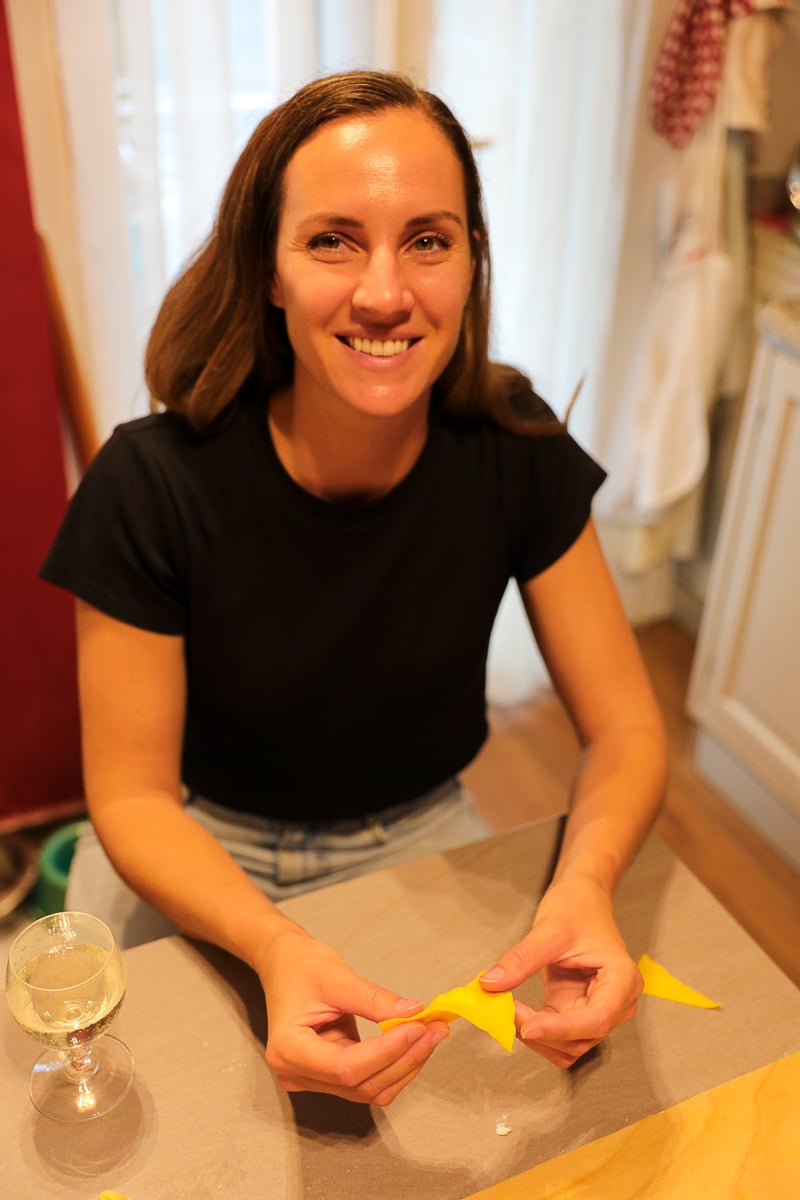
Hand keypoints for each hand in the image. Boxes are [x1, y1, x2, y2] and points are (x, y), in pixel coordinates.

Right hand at [256, 927, 449, 1104]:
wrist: (283, 964)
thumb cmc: (301, 966)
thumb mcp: (338, 978)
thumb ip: (375, 1000)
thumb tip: (414, 1013)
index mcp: (289, 1050)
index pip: (346, 1067)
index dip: (387, 1052)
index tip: (417, 1027)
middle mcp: (297, 1074)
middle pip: (361, 1084)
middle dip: (404, 1058)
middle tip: (436, 1028)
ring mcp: (312, 1079)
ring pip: (369, 1088)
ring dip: (405, 1064)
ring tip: (431, 1033)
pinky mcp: (329, 1076)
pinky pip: (368, 1080)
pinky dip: (394, 1063)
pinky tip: (414, 1041)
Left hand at [479, 876, 640, 1067]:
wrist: (582, 898)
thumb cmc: (576, 907)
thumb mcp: (548, 930)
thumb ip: (521, 960)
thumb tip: (490, 985)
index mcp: (622, 980)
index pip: (596, 1018)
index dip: (561, 1028)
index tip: (526, 1026)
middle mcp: (617, 1002)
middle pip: (582, 1038)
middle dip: (543, 1032)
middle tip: (505, 1010)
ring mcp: (597, 1009)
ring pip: (569, 1046)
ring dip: (537, 1037)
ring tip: (508, 1009)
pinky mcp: (576, 1011)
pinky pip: (557, 1035)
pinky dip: (535, 1030)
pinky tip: (514, 1011)